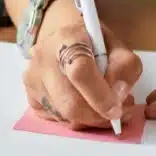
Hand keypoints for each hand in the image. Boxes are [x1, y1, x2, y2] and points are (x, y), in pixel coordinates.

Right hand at [24, 1, 141, 129]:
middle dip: (98, 116)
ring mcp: (33, 79)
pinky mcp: (30, 97)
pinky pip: (56, 119)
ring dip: (89, 119)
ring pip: (64, 116)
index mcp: (68, 38)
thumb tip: (119, 96)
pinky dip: (75, 119)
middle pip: (69, 103)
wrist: (60, 37)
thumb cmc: (91, 41)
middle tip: (117, 114)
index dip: (100, 96)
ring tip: (104, 108)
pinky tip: (84, 105)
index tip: (117, 110)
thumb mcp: (116, 45)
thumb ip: (125, 67)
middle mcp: (43, 58)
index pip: (80, 72)